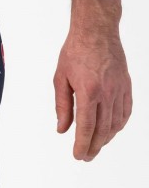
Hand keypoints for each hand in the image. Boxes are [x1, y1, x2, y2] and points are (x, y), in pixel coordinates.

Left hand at [53, 29, 131, 160]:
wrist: (96, 31)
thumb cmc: (75, 52)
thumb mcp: (60, 79)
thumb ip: (62, 106)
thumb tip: (62, 129)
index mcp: (89, 91)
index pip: (87, 126)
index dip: (83, 144)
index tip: (78, 155)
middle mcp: (107, 92)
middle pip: (103, 128)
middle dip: (94, 146)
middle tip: (86, 156)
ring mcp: (120, 89)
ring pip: (116, 122)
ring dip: (106, 138)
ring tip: (96, 146)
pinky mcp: (126, 85)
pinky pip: (126, 111)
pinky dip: (119, 124)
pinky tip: (111, 130)